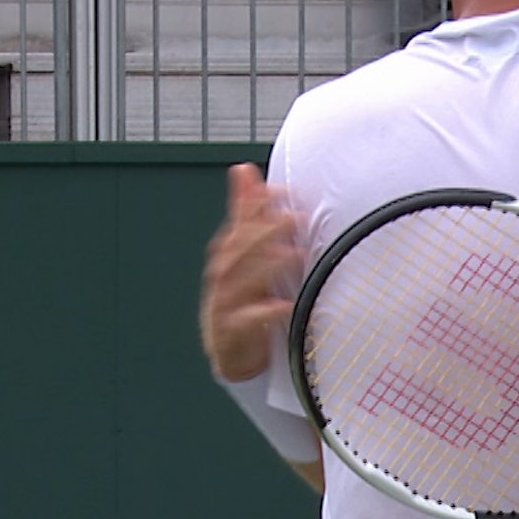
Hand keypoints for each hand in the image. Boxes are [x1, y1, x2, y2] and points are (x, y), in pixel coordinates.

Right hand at [199, 163, 302, 382]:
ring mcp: (224, 304)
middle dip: (263, 232)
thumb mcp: (244, 254)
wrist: (230, 350)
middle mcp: (223, 276)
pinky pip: (247, 321)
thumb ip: (246, 212)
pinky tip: (285, 305)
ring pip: (240, 281)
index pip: (239, 224)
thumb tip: (243, 168)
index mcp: (228, 255)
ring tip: (295, 255)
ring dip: (267, 267)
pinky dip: (265, 312)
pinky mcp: (232, 332)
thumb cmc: (241, 296)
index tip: (279, 191)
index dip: (254, 206)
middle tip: (294, 219)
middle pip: (237, 250)